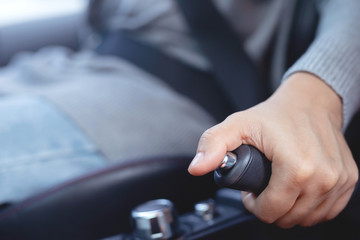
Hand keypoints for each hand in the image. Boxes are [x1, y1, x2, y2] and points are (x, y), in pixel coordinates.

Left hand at [188, 72, 357, 227]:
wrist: (310, 102)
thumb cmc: (275, 115)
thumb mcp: (237, 125)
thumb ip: (213, 145)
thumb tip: (196, 168)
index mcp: (296, 167)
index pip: (271, 211)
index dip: (255, 206)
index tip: (251, 193)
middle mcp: (323, 176)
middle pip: (289, 217)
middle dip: (271, 208)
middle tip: (264, 189)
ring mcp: (339, 180)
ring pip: (309, 217)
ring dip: (290, 210)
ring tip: (279, 190)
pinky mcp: (348, 180)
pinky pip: (328, 210)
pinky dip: (311, 208)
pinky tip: (299, 193)